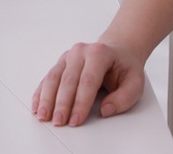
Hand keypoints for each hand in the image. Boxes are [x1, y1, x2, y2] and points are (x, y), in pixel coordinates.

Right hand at [32, 37, 146, 126]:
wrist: (118, 50)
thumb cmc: (125, 66)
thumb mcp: (135, 82)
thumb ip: (124, 98)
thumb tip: (106, 110)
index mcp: (99, 53)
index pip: (88, 81)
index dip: (80, 102)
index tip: (76, 120)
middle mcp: (81, 52)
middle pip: (68, 80)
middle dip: (62, 103)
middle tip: (59, 121)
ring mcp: (68, 56)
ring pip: (54, 78)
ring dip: (47, 98)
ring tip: (43, 115)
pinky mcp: (61, 63)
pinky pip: (48, 78)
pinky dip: (41, 92)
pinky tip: (37, 104)